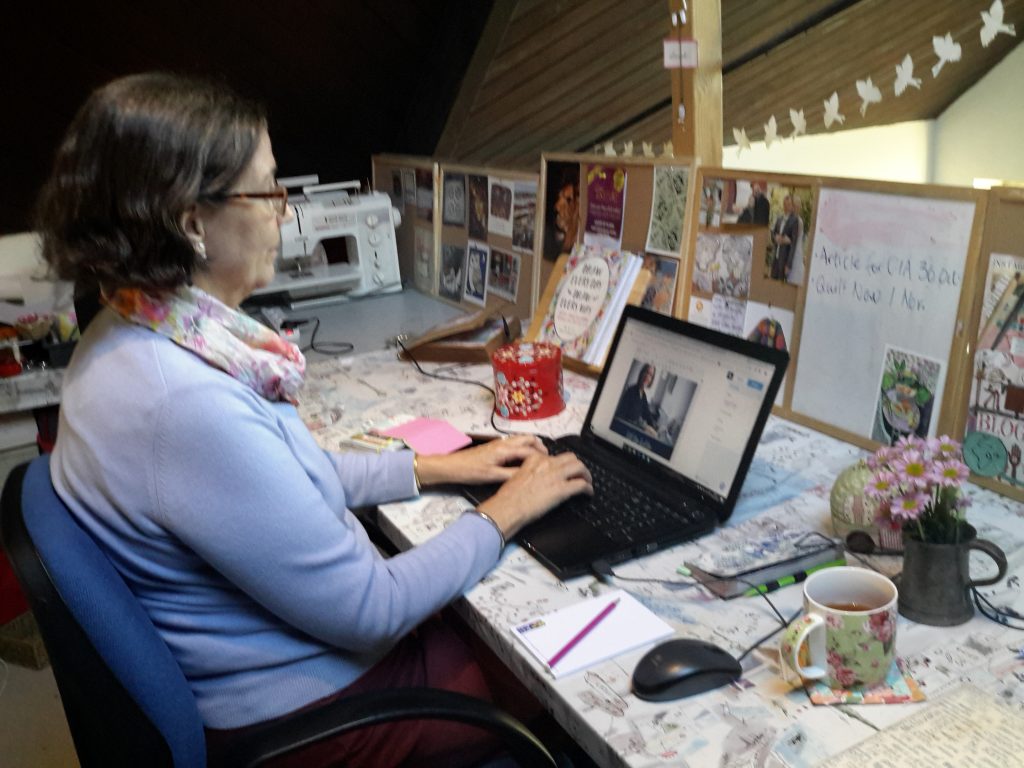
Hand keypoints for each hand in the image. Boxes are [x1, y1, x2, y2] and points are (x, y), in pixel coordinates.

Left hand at [414, 434, 547, 485]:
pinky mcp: (494, 446)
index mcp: (504, 450)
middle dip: (539, 446)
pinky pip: (514, 443)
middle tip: (547, 458)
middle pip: (527, 439)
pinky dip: (523, 447)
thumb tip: (528, 476)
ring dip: (531, 445)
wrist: (452, 466)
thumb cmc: (470, 471)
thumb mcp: (492, 476)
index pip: (529, 451)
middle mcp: (503, 443)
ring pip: (520, 439)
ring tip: (538, 457)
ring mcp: (498, 443)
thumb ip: (511, 475)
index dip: (542, 457)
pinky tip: (523, 458)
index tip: (552, 464)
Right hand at [477, 452, 592, 538]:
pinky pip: (581, 485)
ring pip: (579, 467)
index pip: (555, 456)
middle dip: (578, 466)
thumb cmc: (509, 497)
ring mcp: (555, 475)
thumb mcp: (518, 475)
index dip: (562, 464)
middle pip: (571, 458)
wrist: (508, 507)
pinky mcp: (562, 489)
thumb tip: (540, 477)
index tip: (564, 469)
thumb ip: (531, 471)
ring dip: (586, 474)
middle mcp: (547, 464)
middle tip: (580, 474)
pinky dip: (588, 489)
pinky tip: (588, 493)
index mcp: (535, 459)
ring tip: (587, 481)